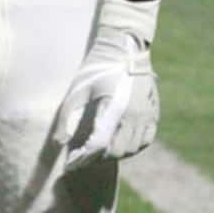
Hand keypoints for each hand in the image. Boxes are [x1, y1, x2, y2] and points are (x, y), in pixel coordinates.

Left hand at [55, 26, 158, 169]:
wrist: (124, 48)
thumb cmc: (96, 69)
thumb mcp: (77, 91)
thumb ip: (68, 118)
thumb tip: (59, 143)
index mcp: (113, 107)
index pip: (99, 144)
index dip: (83, 158)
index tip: (71, 164)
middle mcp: (133, 114)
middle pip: (117, 151)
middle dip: (98, 158)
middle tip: (83, 158)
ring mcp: (146, 114)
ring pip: (133, 148)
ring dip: (116, 154)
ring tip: (100, 152)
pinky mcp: (154, 112)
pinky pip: (146, 139)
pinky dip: (133, 147)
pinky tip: (120, 144)